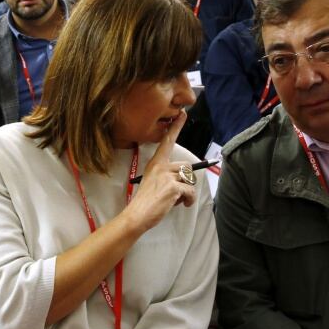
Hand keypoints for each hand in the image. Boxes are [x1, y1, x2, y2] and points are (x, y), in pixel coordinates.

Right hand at [122, 111, 196, 235]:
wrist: (137, 214)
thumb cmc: (145, 201)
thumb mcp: (153, 182)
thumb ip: (166, 176)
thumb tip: (182, 180)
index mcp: (155, 163)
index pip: (167, 141)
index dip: (176, 127)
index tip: (183, 114)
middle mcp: (161, 166)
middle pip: (187, 167)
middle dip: (186, 181)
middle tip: (175, 193)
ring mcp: (167, 176)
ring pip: (190, 180)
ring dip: (187, 192)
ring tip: (175, 199)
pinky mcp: (174, 187)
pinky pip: (190, 192)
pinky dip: (189, 200)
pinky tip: (182, 204)